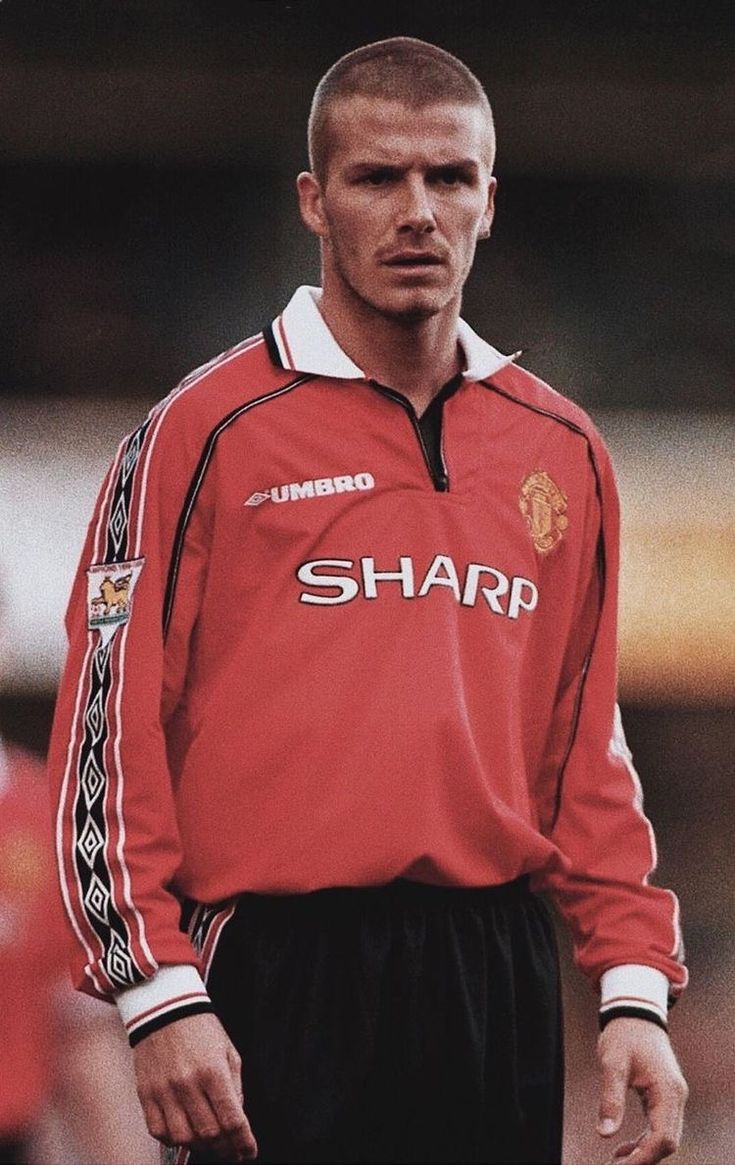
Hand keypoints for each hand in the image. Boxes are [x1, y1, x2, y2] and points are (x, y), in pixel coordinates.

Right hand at [132, 1011, 257, 1161]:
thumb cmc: (200, 1028)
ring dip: (200, 1146)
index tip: (249, 1152)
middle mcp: (188, 1084)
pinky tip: (184, 1133)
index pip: (232, 1120)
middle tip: (232, 1150)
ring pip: (184, 1138)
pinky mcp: (146, 1093)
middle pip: (210, 1133)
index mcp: (214, 1071)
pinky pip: (158, 1131)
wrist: (164, 1008)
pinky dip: (173, 1139)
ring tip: (209, 1141)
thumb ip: (235, 1087)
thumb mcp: (228, 1051)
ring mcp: (164, 1090)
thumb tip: (237, 1119)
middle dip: (225, 1148)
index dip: (244, 1142)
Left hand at [597, 1017, 686, 1163]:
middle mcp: (676, 1098)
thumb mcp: (613, 1063)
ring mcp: (672, 1098)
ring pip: (664, 1138)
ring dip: (643, 1153)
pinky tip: (623, 1149)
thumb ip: (611, 1098)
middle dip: (642, 1160)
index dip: (642, 1158)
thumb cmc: (625, 1035)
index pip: (662, 1138)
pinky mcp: (664, 1097)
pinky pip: (659, 1128)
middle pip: (667, 1143)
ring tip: (615, 1162)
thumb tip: (604, 1133)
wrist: (635, 1013)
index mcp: (668, 1091)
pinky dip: (644, 1142)